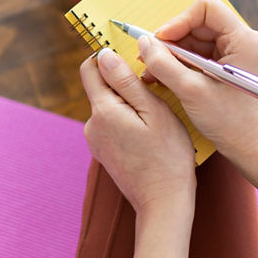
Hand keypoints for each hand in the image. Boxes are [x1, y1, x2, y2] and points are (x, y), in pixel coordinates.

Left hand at [80, 49, 196, 214]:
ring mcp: (96, 141)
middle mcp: (92, 124)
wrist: (163, 202)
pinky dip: (128, 121)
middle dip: (123, 83)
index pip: (90, 68)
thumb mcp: (154, 111)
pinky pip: (112, 125)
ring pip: (109, 106)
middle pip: (101, 87)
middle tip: (153, 91)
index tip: (132, 60)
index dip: (108, 57)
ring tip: (155, 116)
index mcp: (103, 110)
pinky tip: (148, 133)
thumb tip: (104, 54)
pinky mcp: (104, 152)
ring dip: (128, 103)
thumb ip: (126, 81)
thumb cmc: (167, 155)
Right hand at [140, 0, 257, 170]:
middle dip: (172, 40)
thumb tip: (144, 43)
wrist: (249, 146)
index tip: (161, 40)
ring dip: (173, 53)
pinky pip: (200, 52)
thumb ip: (164, 65)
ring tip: (153, 71)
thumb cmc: (229, 122)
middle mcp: (244, 40)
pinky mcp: (230, 62)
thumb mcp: (191, 92)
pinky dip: (181, 62)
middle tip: (151, 58)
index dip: (179, 20)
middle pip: (199, 22)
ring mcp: (238, 51)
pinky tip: (164, 75)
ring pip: (197, 37)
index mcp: (244, 40)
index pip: (206, 8)